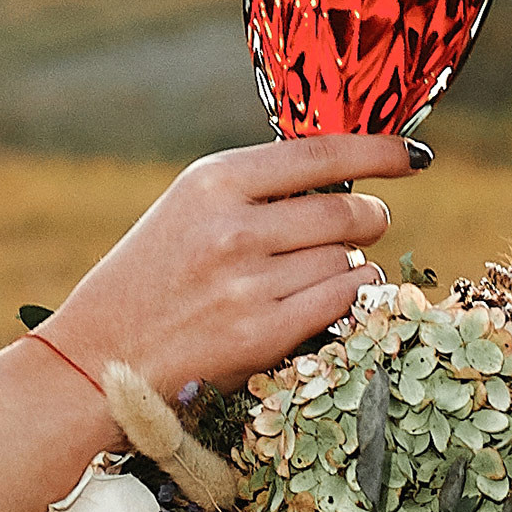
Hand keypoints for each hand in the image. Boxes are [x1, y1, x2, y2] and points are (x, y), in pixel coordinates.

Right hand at [39, 134, 422, 392]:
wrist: (98, 358)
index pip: (321, 153)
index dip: (379, 152)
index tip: (412, 156)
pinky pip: (342, 301)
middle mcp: (233, 227)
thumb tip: (350, 179)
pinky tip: (335, 296)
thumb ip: (260, 192)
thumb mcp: (191, 211)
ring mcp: (249, 284)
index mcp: (213, 181)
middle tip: (370, 222)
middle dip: (370, 217)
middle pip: (346, 210)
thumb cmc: (152, 280)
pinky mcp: (263, 334)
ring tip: (326, 271)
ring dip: (355, 263)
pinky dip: (352, 296)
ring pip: (348, 259)